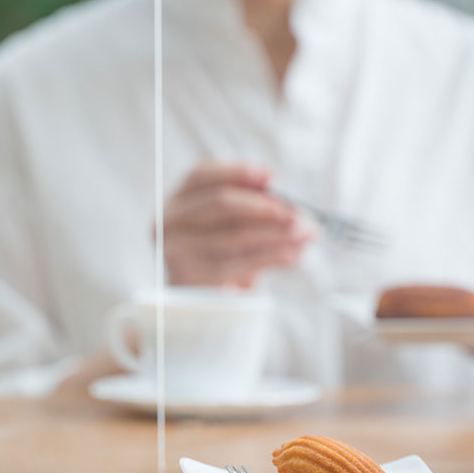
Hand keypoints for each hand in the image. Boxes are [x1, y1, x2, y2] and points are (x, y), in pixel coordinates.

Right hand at [163, 162, 312, 287]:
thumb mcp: (234, 225)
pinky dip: (270, 258)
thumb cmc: (222, 253)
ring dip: (276, 235)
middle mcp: (168, 221)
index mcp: (176, 199)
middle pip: (219, 203)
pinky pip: (237, 263)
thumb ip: (256, 209)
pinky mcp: (190, 277)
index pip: (202, 174)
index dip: (237, 171)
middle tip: (295, 213)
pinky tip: (292, 256)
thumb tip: (297, 211)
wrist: (202, 301)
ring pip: (234, 236)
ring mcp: (175, 250)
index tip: (271, 177)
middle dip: (263, 206)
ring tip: (305, 235)